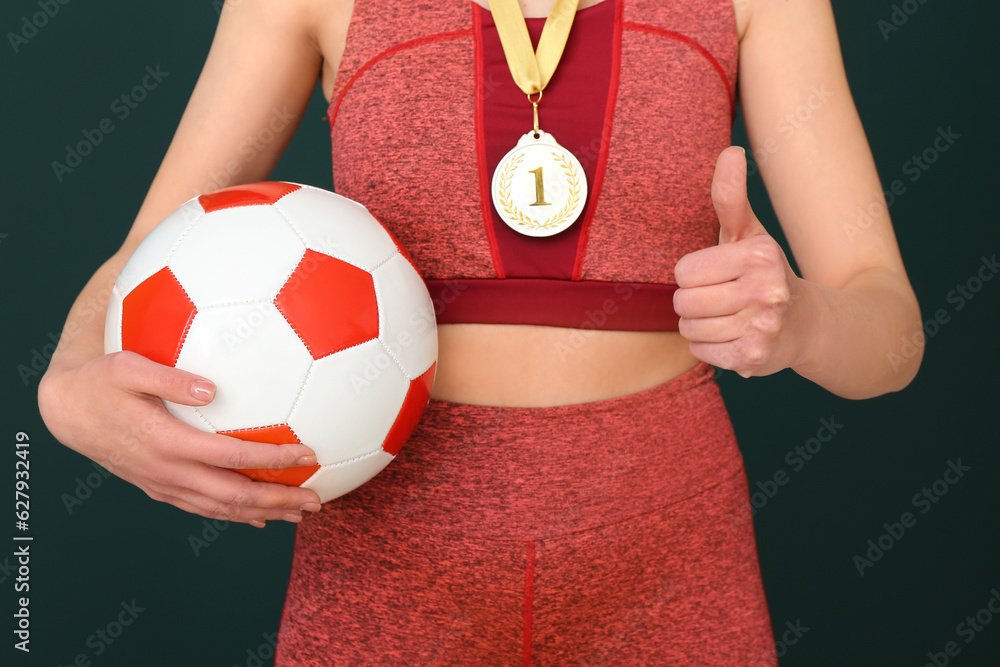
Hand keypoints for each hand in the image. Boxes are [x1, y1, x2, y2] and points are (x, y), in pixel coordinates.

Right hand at [39, 351, 321, 525]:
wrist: (67, 412)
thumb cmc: (101, 381)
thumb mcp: (128, 367)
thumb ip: (169, 378)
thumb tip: (212, 388)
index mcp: (168, 443)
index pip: (232, 457)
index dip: (272, 459)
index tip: (308, 455)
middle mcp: (169, 471)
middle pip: (234, 495)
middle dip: (278, 500)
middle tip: (317, 501)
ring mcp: (164, 484)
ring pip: (221, 509)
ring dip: (263, 513)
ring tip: (298, 514)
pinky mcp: (159, 487)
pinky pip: (203, 507)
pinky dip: (234, 515)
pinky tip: (257, 517)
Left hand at [673, 146, 804, 377]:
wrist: (809, 325)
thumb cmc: (766, 273)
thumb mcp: (749, 233)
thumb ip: (731, 197)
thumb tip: (731, 151)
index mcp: (760, 255)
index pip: (684, 271)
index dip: (694, 275)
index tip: (720, 276)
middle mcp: (765, 290)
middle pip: (683, 302)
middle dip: (694, 303)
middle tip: (722, 300)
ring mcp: (762, 327)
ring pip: (689, 330)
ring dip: (701, 327)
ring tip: (728, 319)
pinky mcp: (754, 357)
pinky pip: (700, 353)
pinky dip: (710, 349)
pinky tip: (733, 338)